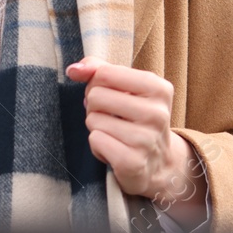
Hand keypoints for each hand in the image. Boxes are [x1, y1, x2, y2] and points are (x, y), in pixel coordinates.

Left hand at [64, 56, 207, 221]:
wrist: (158, 162)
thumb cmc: (135, 118)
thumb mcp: (125, 88)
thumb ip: (98, 70)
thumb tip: (73, 70)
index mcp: (158, 88)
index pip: (105, 73)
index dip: (96, 83)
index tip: (110, 95)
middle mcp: (157, 113)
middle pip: (96, 96)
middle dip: (94, 107)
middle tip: (110, 117)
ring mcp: (147, 139)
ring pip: (93, 120)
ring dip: (96, 128)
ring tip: (114, 134)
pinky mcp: (133, 162)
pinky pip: (95, 140)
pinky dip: (97, 146)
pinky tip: (114, 150)